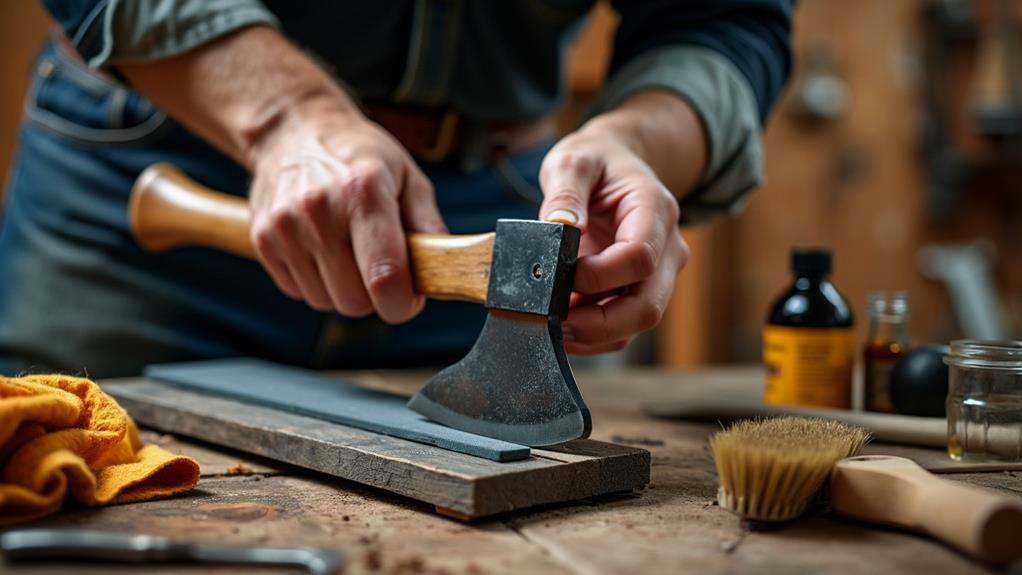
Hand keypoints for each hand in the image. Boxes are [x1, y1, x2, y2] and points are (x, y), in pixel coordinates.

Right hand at [248, 106, 446, 321]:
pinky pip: (299, 292)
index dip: (403, 303)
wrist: (294, 129)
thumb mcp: (406, 174)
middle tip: (381, 269)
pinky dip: (317, 282)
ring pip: (325, 302)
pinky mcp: (263, 239)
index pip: (385, 278)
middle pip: (355, 301)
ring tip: (350, 252)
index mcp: (363, 191)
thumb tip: (444, 264)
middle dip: (375, 297)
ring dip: (344, 290)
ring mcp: (285, 226)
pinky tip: (323, 250)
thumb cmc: (359, 155)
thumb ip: (427, 222)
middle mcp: (318, 209)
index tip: (410, 298)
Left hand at [539, 129, 688, 354]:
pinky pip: (623, 326)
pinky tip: (561, 325)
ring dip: (594, 334)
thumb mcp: (574, 160)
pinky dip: (592, 335)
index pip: (640, 258)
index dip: (600, 275)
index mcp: (656, 210)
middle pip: (647, 305)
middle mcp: (667, 248)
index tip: (563, 274)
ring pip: (636, 322)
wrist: (616, 165)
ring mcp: (658, 274)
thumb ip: (565, 191)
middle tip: (554, 323)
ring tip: (552, 325)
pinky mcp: (640, 291)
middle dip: (599, 324)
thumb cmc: (597, 162)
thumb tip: (559, 227)